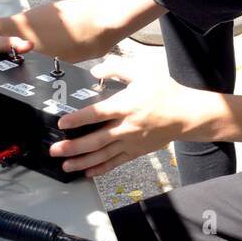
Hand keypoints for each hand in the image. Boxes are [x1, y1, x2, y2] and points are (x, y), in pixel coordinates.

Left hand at [52, 58, 193, 177]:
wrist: (186, 114)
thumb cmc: (165, 92)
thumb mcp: (142, 72)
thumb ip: (117, 68)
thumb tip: (95, 71)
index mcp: (126, 105)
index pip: (97, 114)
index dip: (78, 119)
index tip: (62, 123)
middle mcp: (127, 127)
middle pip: (96, 140)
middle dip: (73, 147)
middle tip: (55, 150)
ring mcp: (131, 142)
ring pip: (103, 155)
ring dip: (82, 161)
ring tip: (65, 165)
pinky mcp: (136, 151)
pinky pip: (116, 162)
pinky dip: (101, 169)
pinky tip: (88, 172)